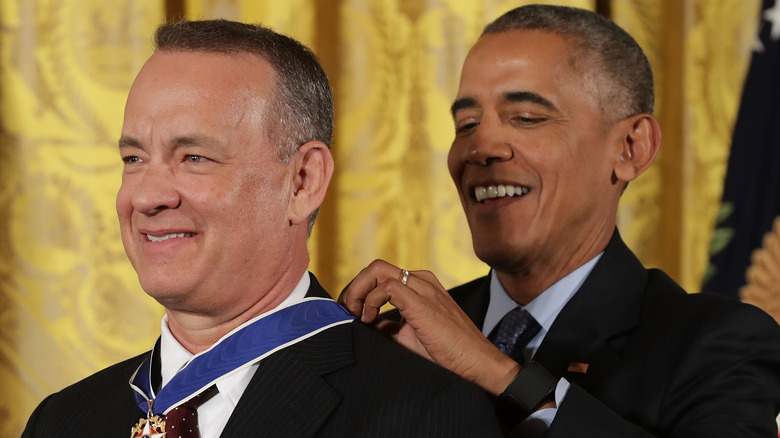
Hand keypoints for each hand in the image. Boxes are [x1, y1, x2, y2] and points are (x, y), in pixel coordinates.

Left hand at [339, 259, 520, 395]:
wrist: (475, 363)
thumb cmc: (445, 353)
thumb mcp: (406, 336)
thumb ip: (385, 325)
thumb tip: (359, 323)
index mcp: (419, 285)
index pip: (380, 276)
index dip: (359, 291)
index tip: (350, 313)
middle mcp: (421, 280)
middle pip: (375, 268)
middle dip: (354, 287)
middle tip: (347, 312)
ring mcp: (423, 287)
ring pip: (377, 269)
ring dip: (358, 290)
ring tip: (355, 314)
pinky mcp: (422, 300)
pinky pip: (388, 285)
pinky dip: (372, 300)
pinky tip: (371, 320)